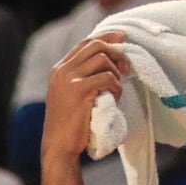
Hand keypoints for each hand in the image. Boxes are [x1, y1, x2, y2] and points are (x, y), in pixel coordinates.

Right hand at [42, 33, 128, 163]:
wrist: (58, 147)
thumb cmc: (68, 125)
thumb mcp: (69, 95)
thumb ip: (81, 77)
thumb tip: (109, 61)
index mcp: (58, 70)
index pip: (84, 43)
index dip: (106, 37)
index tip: (122, 38)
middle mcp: (61, 71)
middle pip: (95, 46)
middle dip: (116, 52)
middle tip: (127, 68)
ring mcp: (69, 79)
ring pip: (103, 59)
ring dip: (116, 73)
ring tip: (116, 90)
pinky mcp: (79, 90)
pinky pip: (107, 78)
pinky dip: (116, 87)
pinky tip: (114, 99)